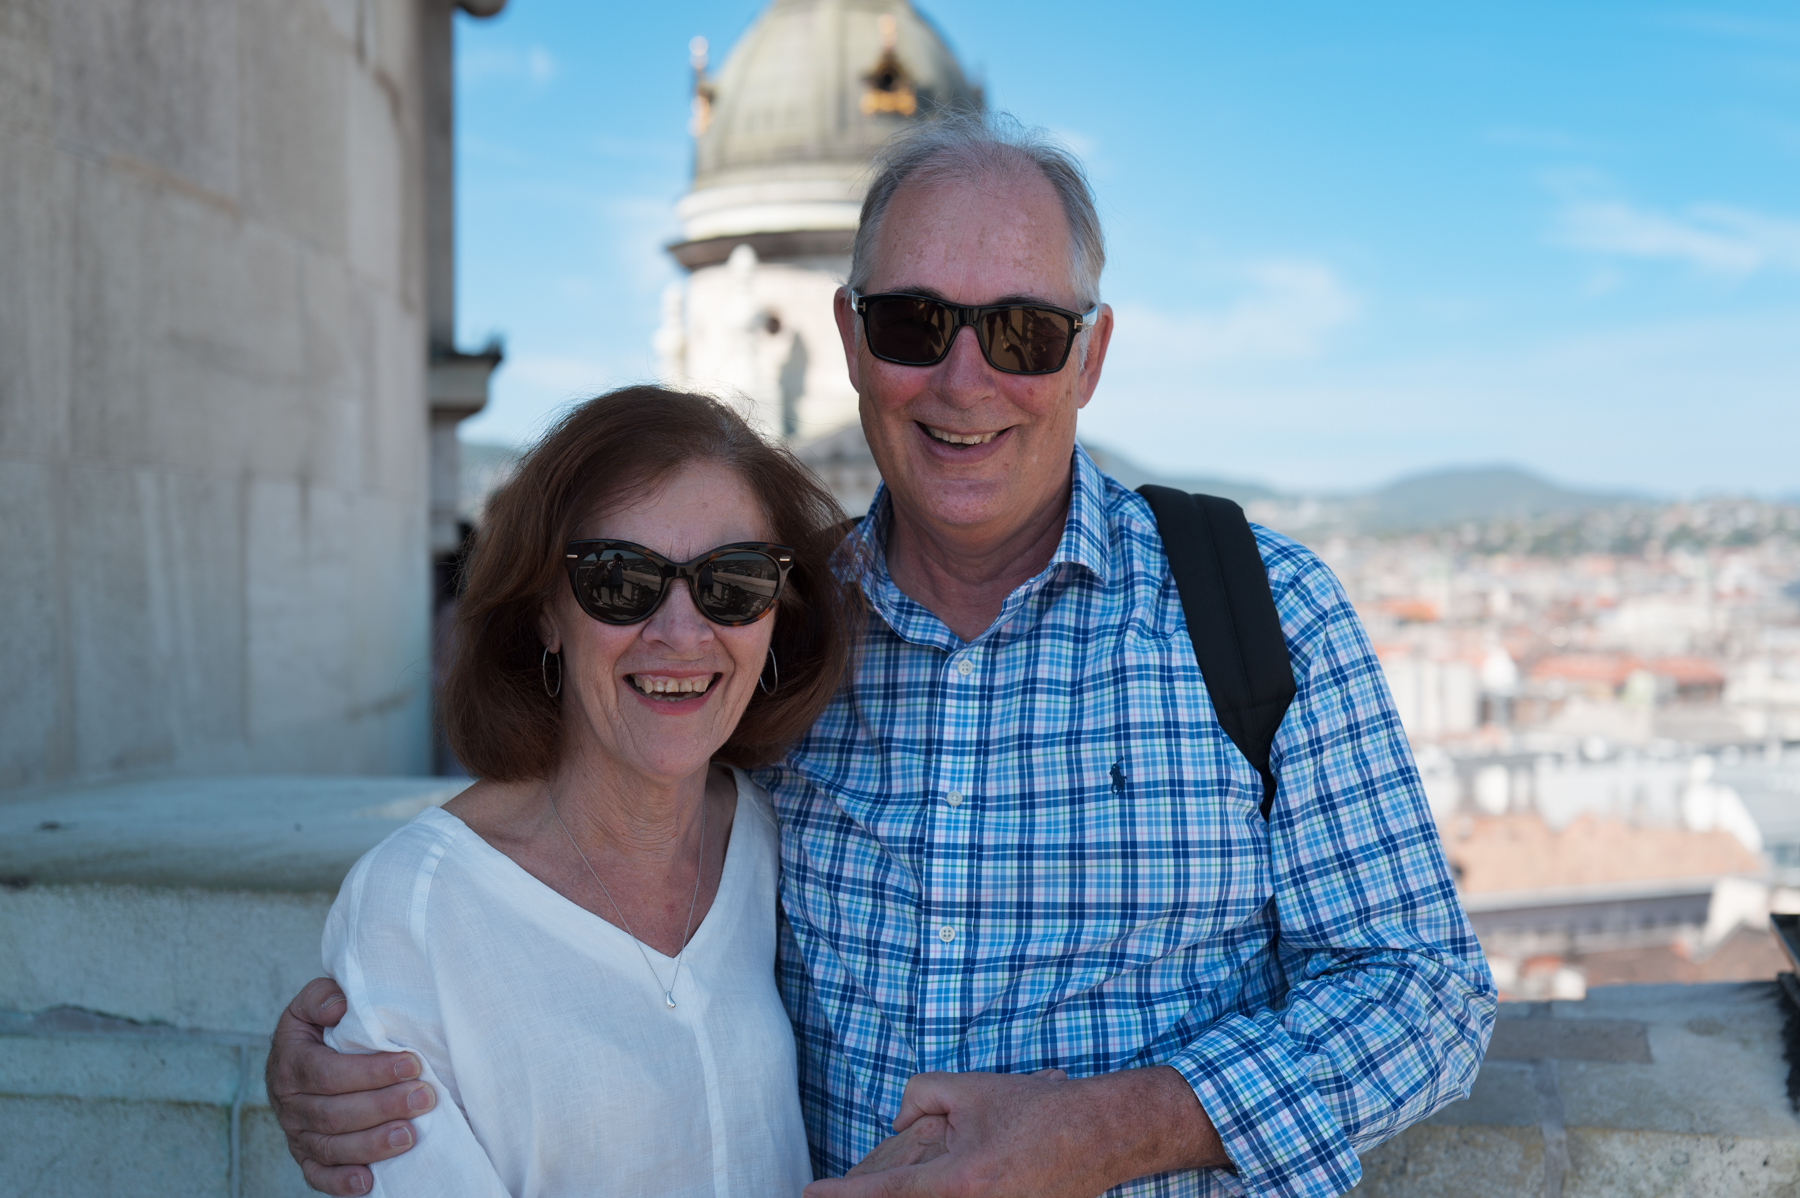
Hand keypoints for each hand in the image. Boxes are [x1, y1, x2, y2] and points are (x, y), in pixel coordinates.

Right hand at [266, 978, 437, 1195]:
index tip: (412, 1064)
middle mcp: (290, 1103)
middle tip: (425, 1098)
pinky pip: (318, 1176)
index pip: (328, 1073)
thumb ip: (323, 997)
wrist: (299, 1054)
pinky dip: (340, 1183)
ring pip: (331, 1147)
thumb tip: (339, 1006)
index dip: (371, 1071)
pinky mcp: (306, 1156)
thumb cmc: (320, 1026)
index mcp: (290, 1063)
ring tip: (410, 1136)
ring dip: (372, 1145)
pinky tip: (369, 1183)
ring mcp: (296, 1133)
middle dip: (383, 1106)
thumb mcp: (313, 1003)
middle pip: (334, 1113)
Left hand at [804, 1066, 1225, 1197]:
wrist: (1103, 1134)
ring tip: (878, 1185)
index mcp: (959, 1181)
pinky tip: (946, 1177)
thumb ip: (919, 1098)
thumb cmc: (1036, 1109)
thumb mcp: (970, 1089)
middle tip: (834, 1193)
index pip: (884, 1195)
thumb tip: (896, 1122)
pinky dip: (942, 1196)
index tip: (806, 1194)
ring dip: (912, 1194)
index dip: (840, 1197)